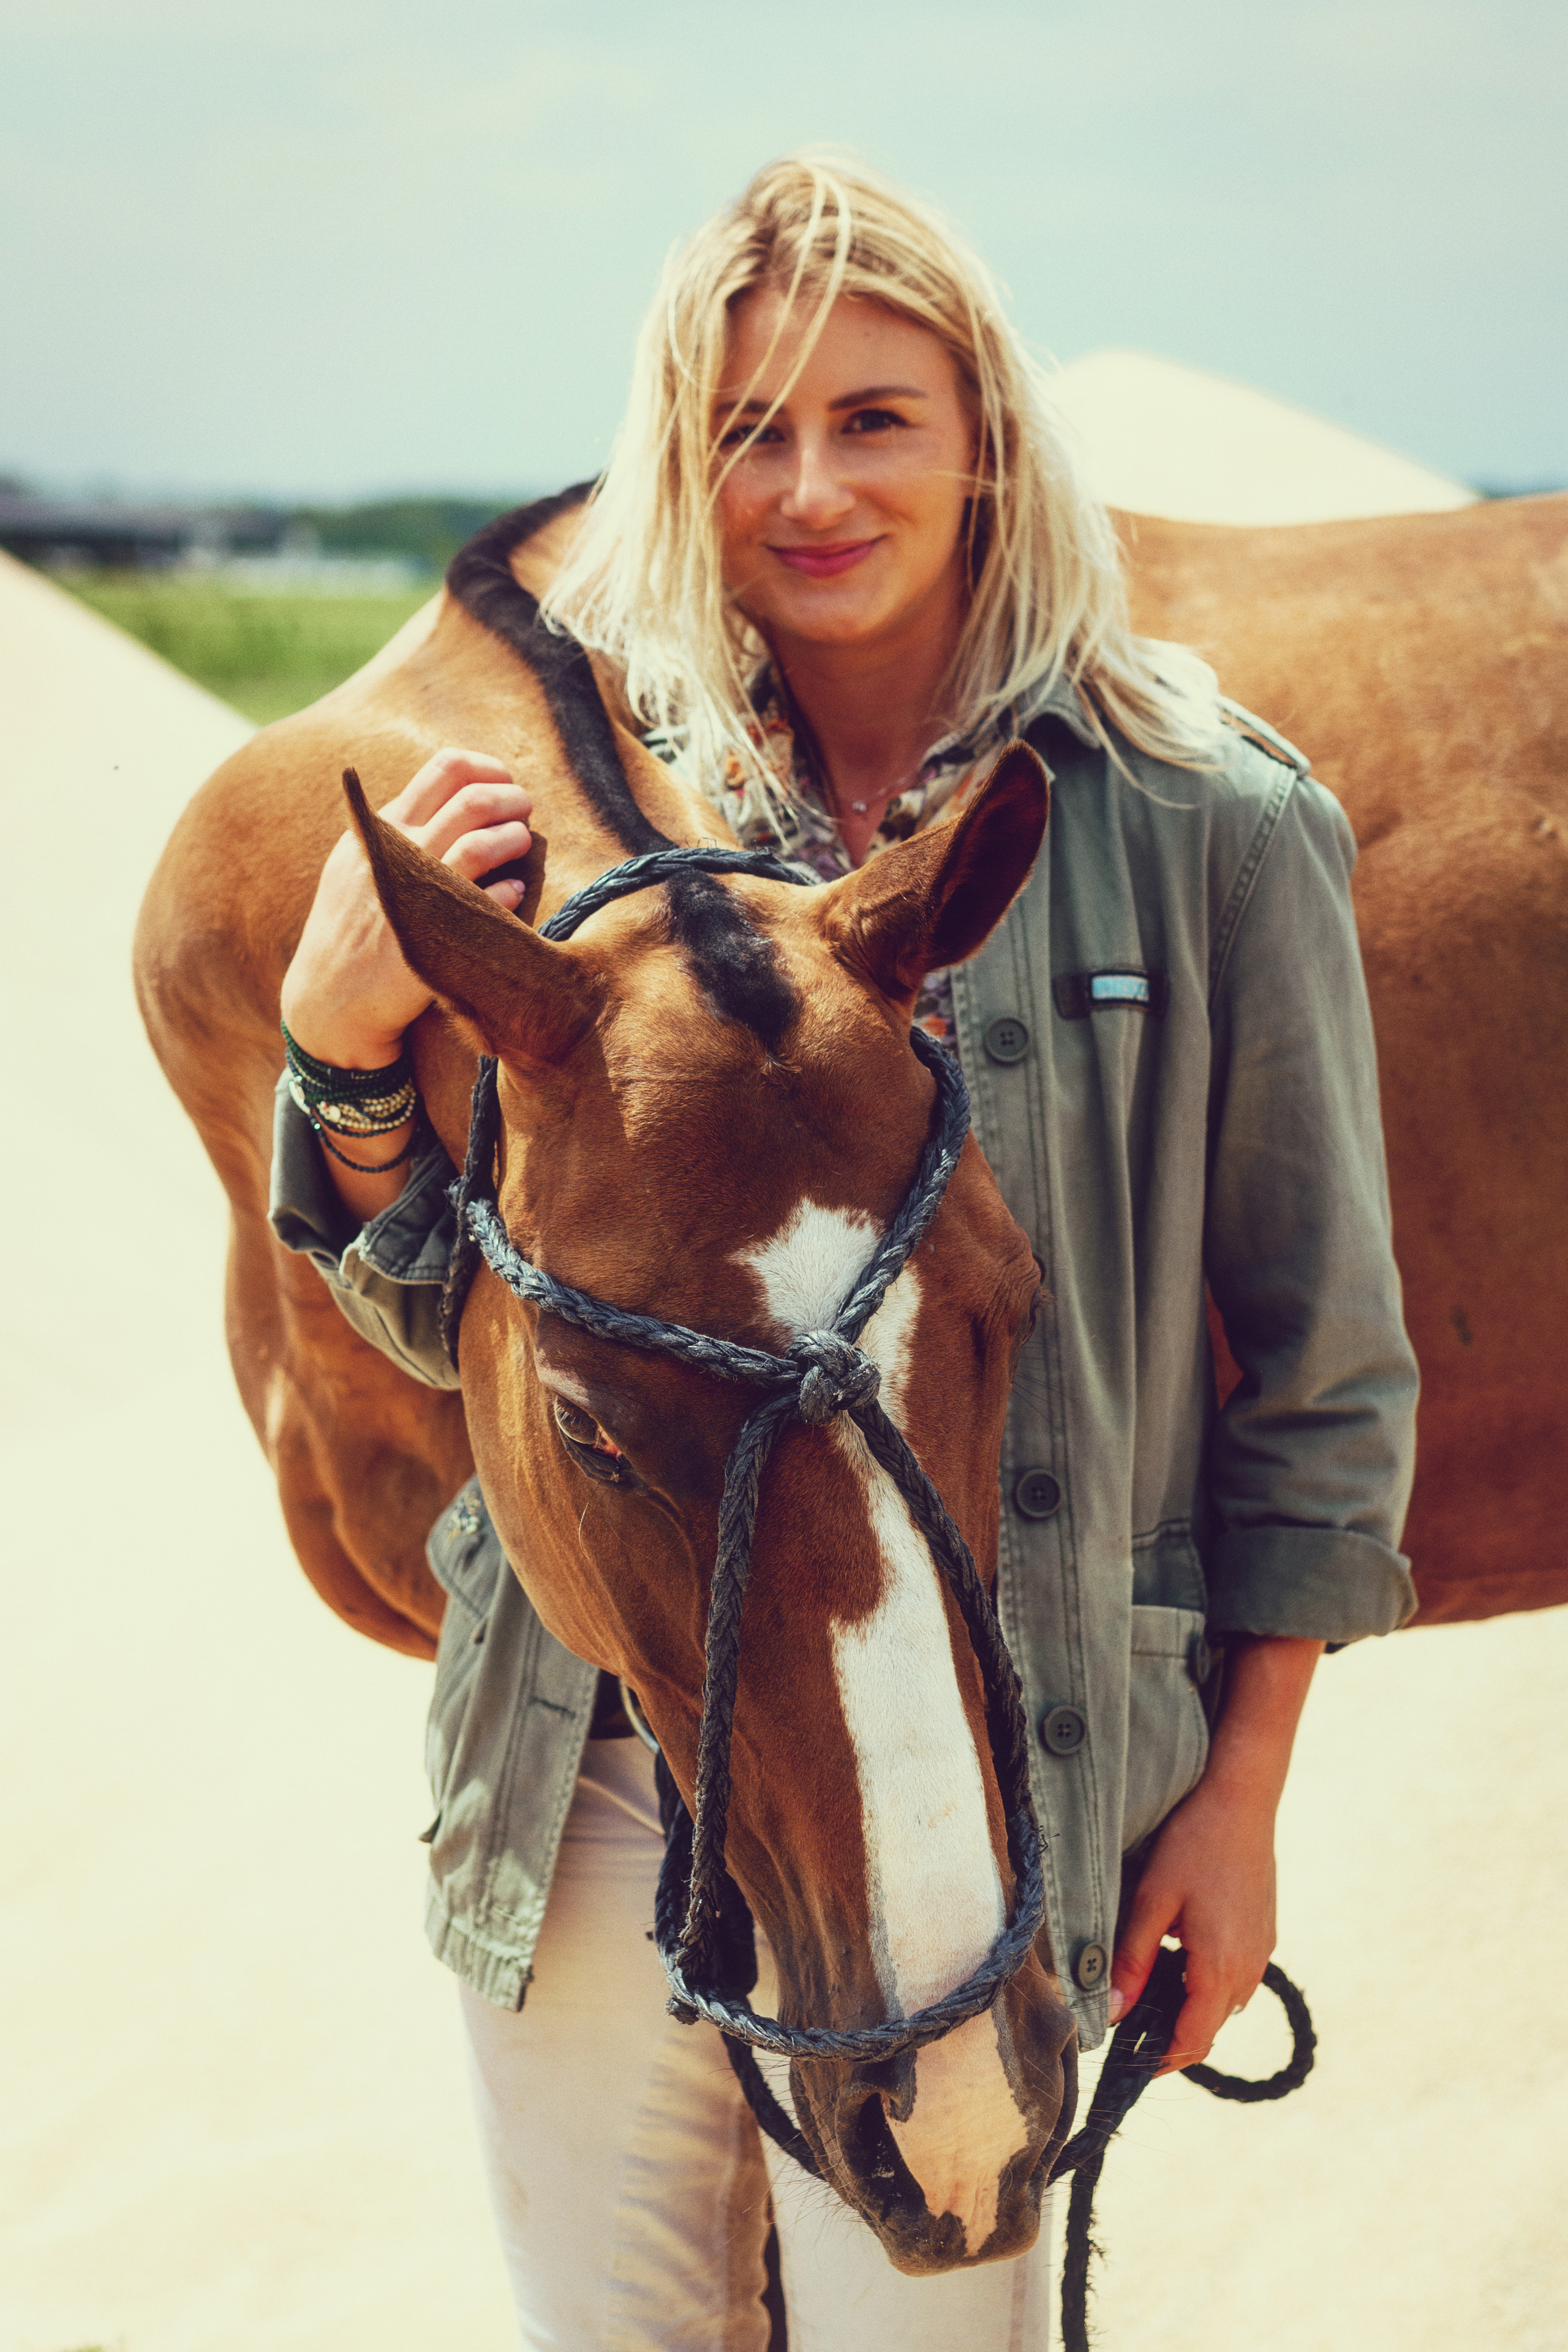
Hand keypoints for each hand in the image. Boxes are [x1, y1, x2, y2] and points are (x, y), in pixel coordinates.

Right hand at [281, 748, 532, 1068]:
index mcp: (381, 827)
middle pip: (473, 798)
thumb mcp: (357, 863)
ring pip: (482, 843)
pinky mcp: (430, 937)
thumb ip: (395, 827)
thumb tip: (453, 794)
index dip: (490, 769)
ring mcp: (412, 894)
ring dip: (515, 837)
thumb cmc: (351, 927)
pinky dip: (510, 888)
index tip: (505, 783)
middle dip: (512, 798)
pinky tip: (515, 889)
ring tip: (522, 842)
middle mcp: (395, 852)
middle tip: (524, 811)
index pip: (446, 769)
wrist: (328, 1000)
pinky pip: (487, 901)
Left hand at [1107, 1775, 1277, 2074]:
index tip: (1130, 2068)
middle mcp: (1249, 1969)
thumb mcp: (1151, 1901)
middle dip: (1169, 2034)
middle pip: (1207, 2026)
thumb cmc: (1193, 1843)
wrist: (1242, 1799)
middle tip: (1127, 2023)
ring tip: (1146, 1985)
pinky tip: (1178, 1951)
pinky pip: (1235, 1975)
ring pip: (1223, 2001)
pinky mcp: (1264, 1933)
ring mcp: (1262, 1951)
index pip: (1191, 2042)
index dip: (1159, 2062)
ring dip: (1189, 2005)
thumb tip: (1113, 2014)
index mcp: (1220, 1968)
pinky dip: (1206, 1980)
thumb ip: (1132, 1960)